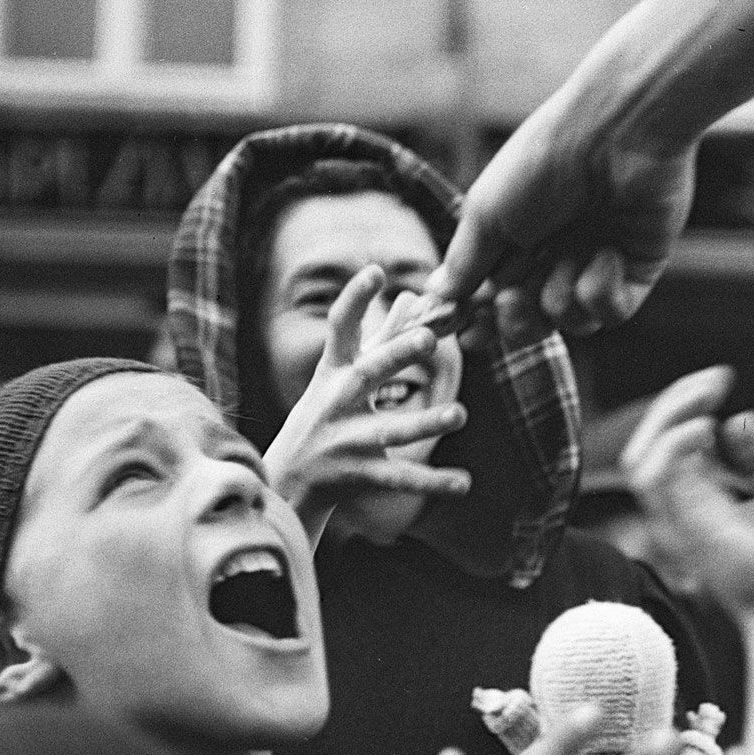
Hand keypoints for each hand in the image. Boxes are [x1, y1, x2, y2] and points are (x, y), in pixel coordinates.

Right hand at [264, 265, 470, 543]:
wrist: (288, 480)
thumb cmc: (326, 412)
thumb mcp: (345, 373)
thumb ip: (383, 335)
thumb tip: (410, 295)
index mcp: (335, 370)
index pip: (340, 328)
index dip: (356, 298)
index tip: (377, 271)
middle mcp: (338, 400)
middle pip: (369, 373)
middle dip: (396, 355)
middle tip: (429, 337)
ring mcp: (347, 438)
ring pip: (390, 428)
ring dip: (426, 421)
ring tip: (459, 414)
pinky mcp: (362, 473)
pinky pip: (402, 478)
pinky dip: (434, 482)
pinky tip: (465, 483)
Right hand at [433, 89, 697, 335]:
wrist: (616, 132)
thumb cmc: (543, 160)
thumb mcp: (488, 211)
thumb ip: (465, 260)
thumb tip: (438, 294)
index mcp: (518, 239)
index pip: (496, 300)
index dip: (484, 322)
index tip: (470, 333)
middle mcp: (557, 254)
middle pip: (532, 323)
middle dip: (518, 320)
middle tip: (514, 298)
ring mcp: (597, 264)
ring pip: (572, 323)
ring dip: (562, 296)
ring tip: (570, 255)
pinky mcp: (637, 271)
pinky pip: (612, 314)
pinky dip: (601, 290)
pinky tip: (606, 253)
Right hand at [621, 366, 753, 625]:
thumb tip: (740, 419)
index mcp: (703, 502)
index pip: (671, 444)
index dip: (687, 404)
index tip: (721, 380)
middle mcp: (684, 511)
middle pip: (647, 445)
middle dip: (674, 402)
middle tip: (715, 380)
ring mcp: (683, 521)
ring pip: (641, 458)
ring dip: (669, 417)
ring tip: (708, 398)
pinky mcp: (690, 529)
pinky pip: (659, 478)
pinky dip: (676, 444)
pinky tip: (707, 429)